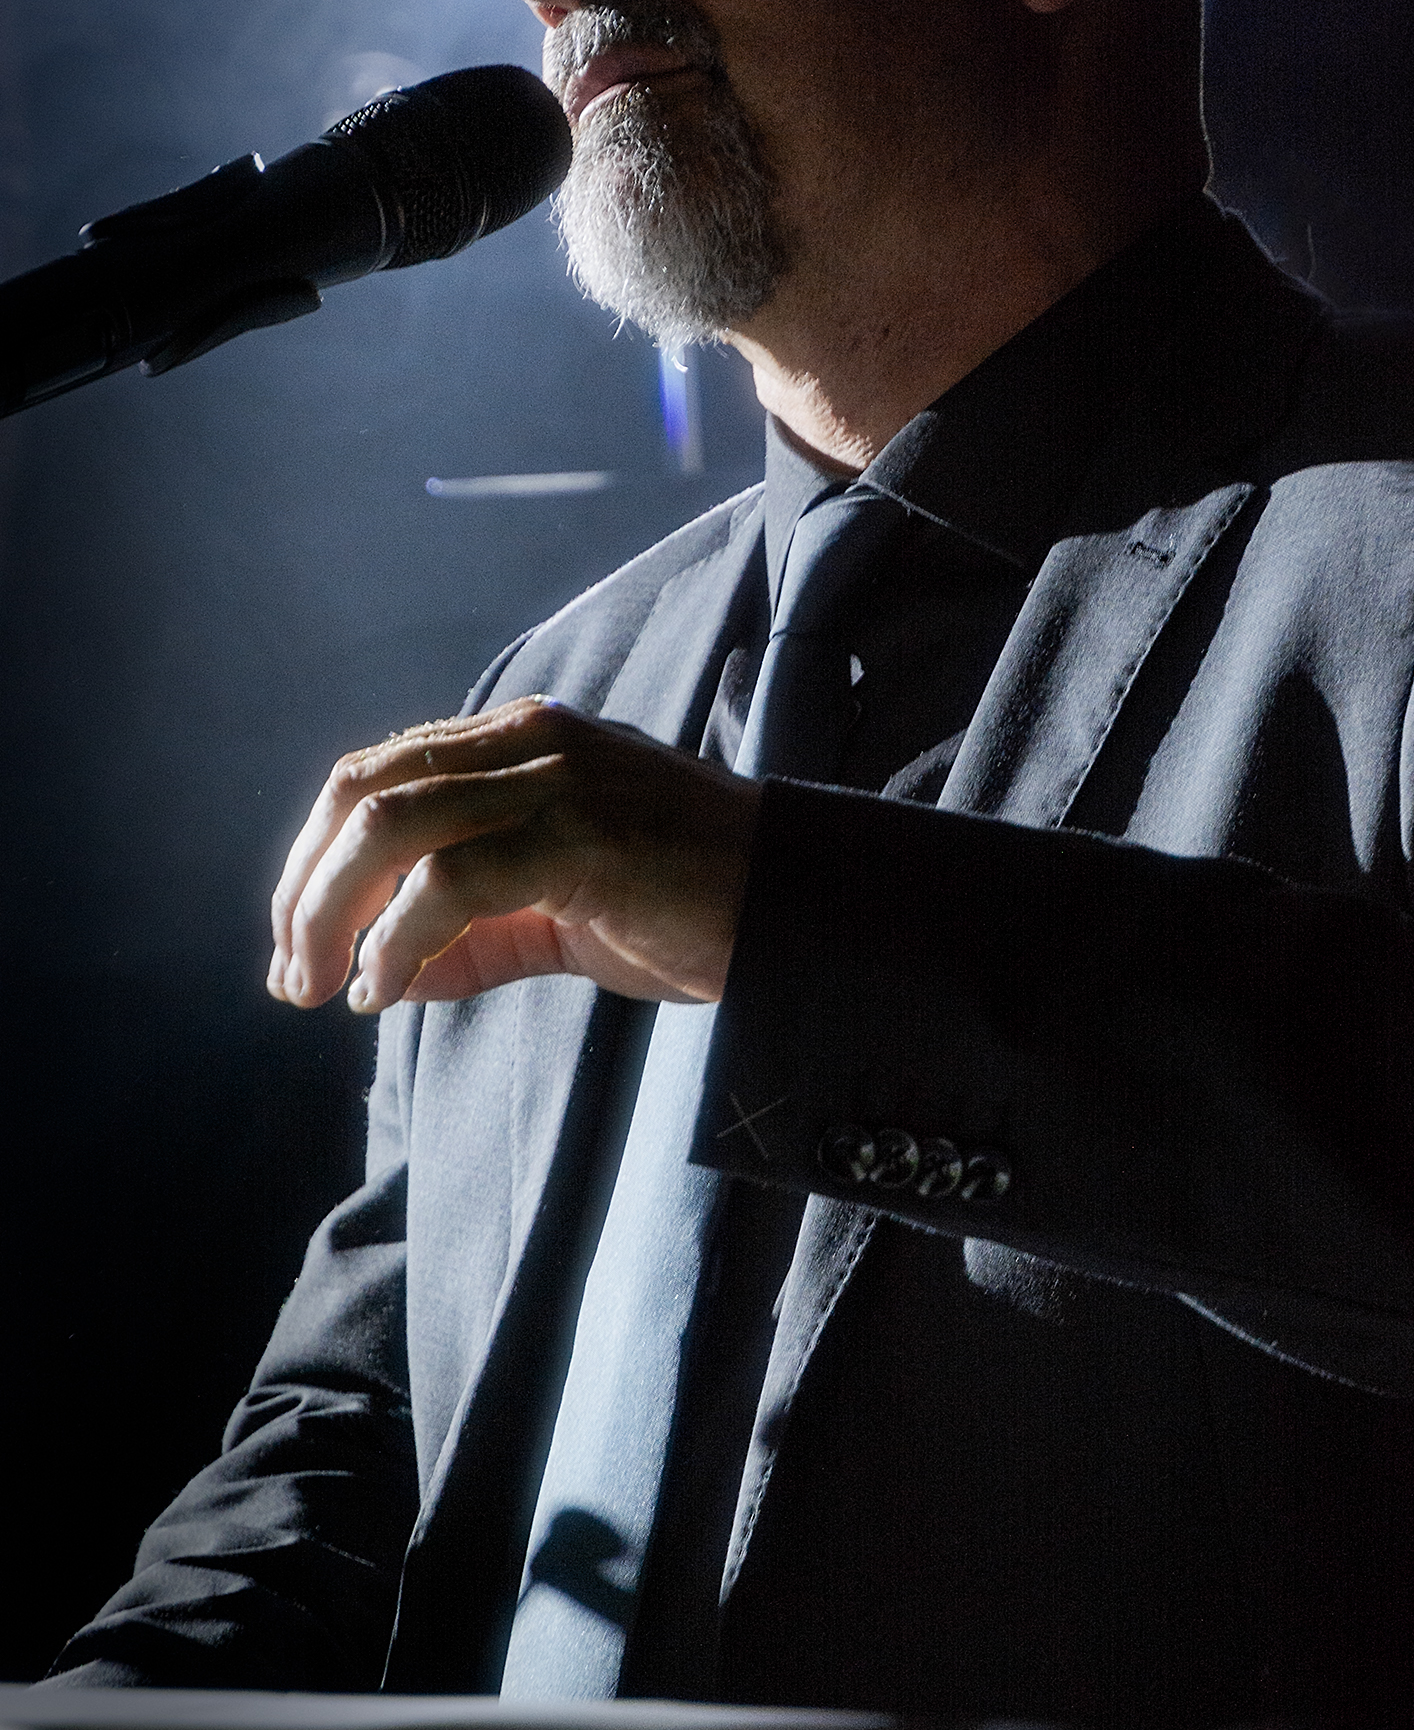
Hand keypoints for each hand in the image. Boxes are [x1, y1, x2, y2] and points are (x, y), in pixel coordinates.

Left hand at [267, 698, 761, 1014]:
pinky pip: (454, 882)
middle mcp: (530, 740)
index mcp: (521, 741)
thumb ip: (475, 935)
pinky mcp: (585, 834)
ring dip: (331, 913)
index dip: (313, 861)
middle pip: (362, 791)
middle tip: (292, 976)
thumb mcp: (562, 918)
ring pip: (391, 825)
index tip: (297, 948)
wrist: (805, 909)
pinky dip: (400, 941)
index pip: (377, 777)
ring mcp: (559, 780)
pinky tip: (388, 989)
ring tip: (322, 986)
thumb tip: (380, 977)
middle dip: (304, 888)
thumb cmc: (693, 912)